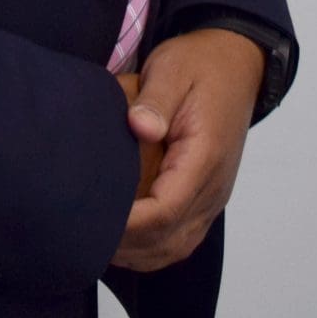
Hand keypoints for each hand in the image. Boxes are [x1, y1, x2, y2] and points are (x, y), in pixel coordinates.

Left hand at [110, 29, 263, 272]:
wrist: (236, 64)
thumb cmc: (199, 65)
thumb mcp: (172, 69)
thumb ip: (155, 100)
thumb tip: (141, 127)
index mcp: (205, 156)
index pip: (166, 209)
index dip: (128, 224)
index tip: (92, 221)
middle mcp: (214, 186)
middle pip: (169, 238)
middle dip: (125, 245)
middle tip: (80, 237)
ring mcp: (213, 196)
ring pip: (177, 246)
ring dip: (137, 252)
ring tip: (96, 243)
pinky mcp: (207, 197)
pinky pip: (182, 237)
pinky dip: (152, 248)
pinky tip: (123, 241)